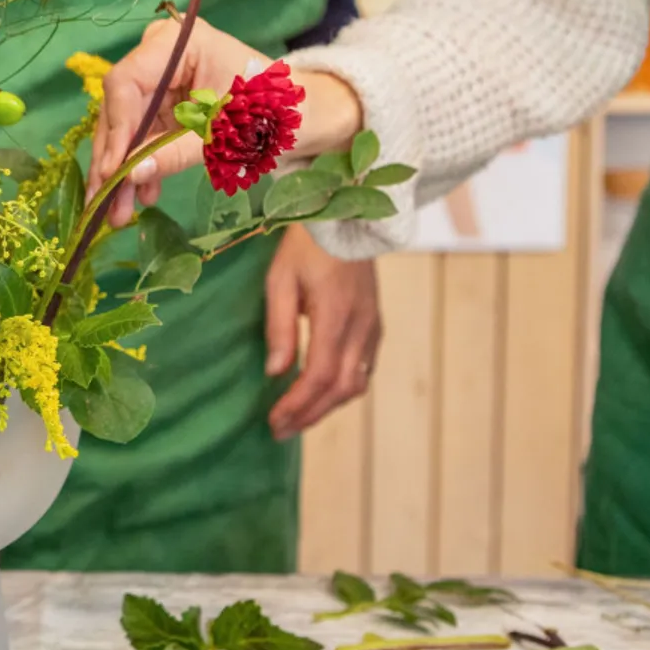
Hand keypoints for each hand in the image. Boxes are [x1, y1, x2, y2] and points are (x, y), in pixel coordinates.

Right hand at [89, 18, 364, 226]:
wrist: (305, 119)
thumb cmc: (273, 113)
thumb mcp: (224, 136)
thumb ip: (174, 153)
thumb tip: (128, 175)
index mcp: (181, 42)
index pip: (127, 82)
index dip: (116, 129)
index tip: (113, 172)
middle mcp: (163, 54)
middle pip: (120, 106)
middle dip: (113, 158)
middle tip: (103, 203)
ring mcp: (162, 79)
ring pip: (126, 126)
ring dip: (123, 170)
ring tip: (119, 213)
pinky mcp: (165, 103)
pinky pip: (143, 135)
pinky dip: (142, 165)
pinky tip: (144, 197)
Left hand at [263, 226, 380, 440]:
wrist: (347, 218)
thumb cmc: (306, 245)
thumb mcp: (280, 280)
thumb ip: (279, 327)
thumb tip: (275, 372)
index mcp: (335, 315)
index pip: (318, 375)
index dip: (297, 404)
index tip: (274, 421)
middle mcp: (361, 327)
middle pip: (340, 388)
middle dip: (309, 415)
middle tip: (279, 431)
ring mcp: (373, 327)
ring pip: (356, 384)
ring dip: (327, 407)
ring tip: (297, 419)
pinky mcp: (375, 324)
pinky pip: (364, 369)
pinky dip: (341, 389)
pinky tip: (320, 395)